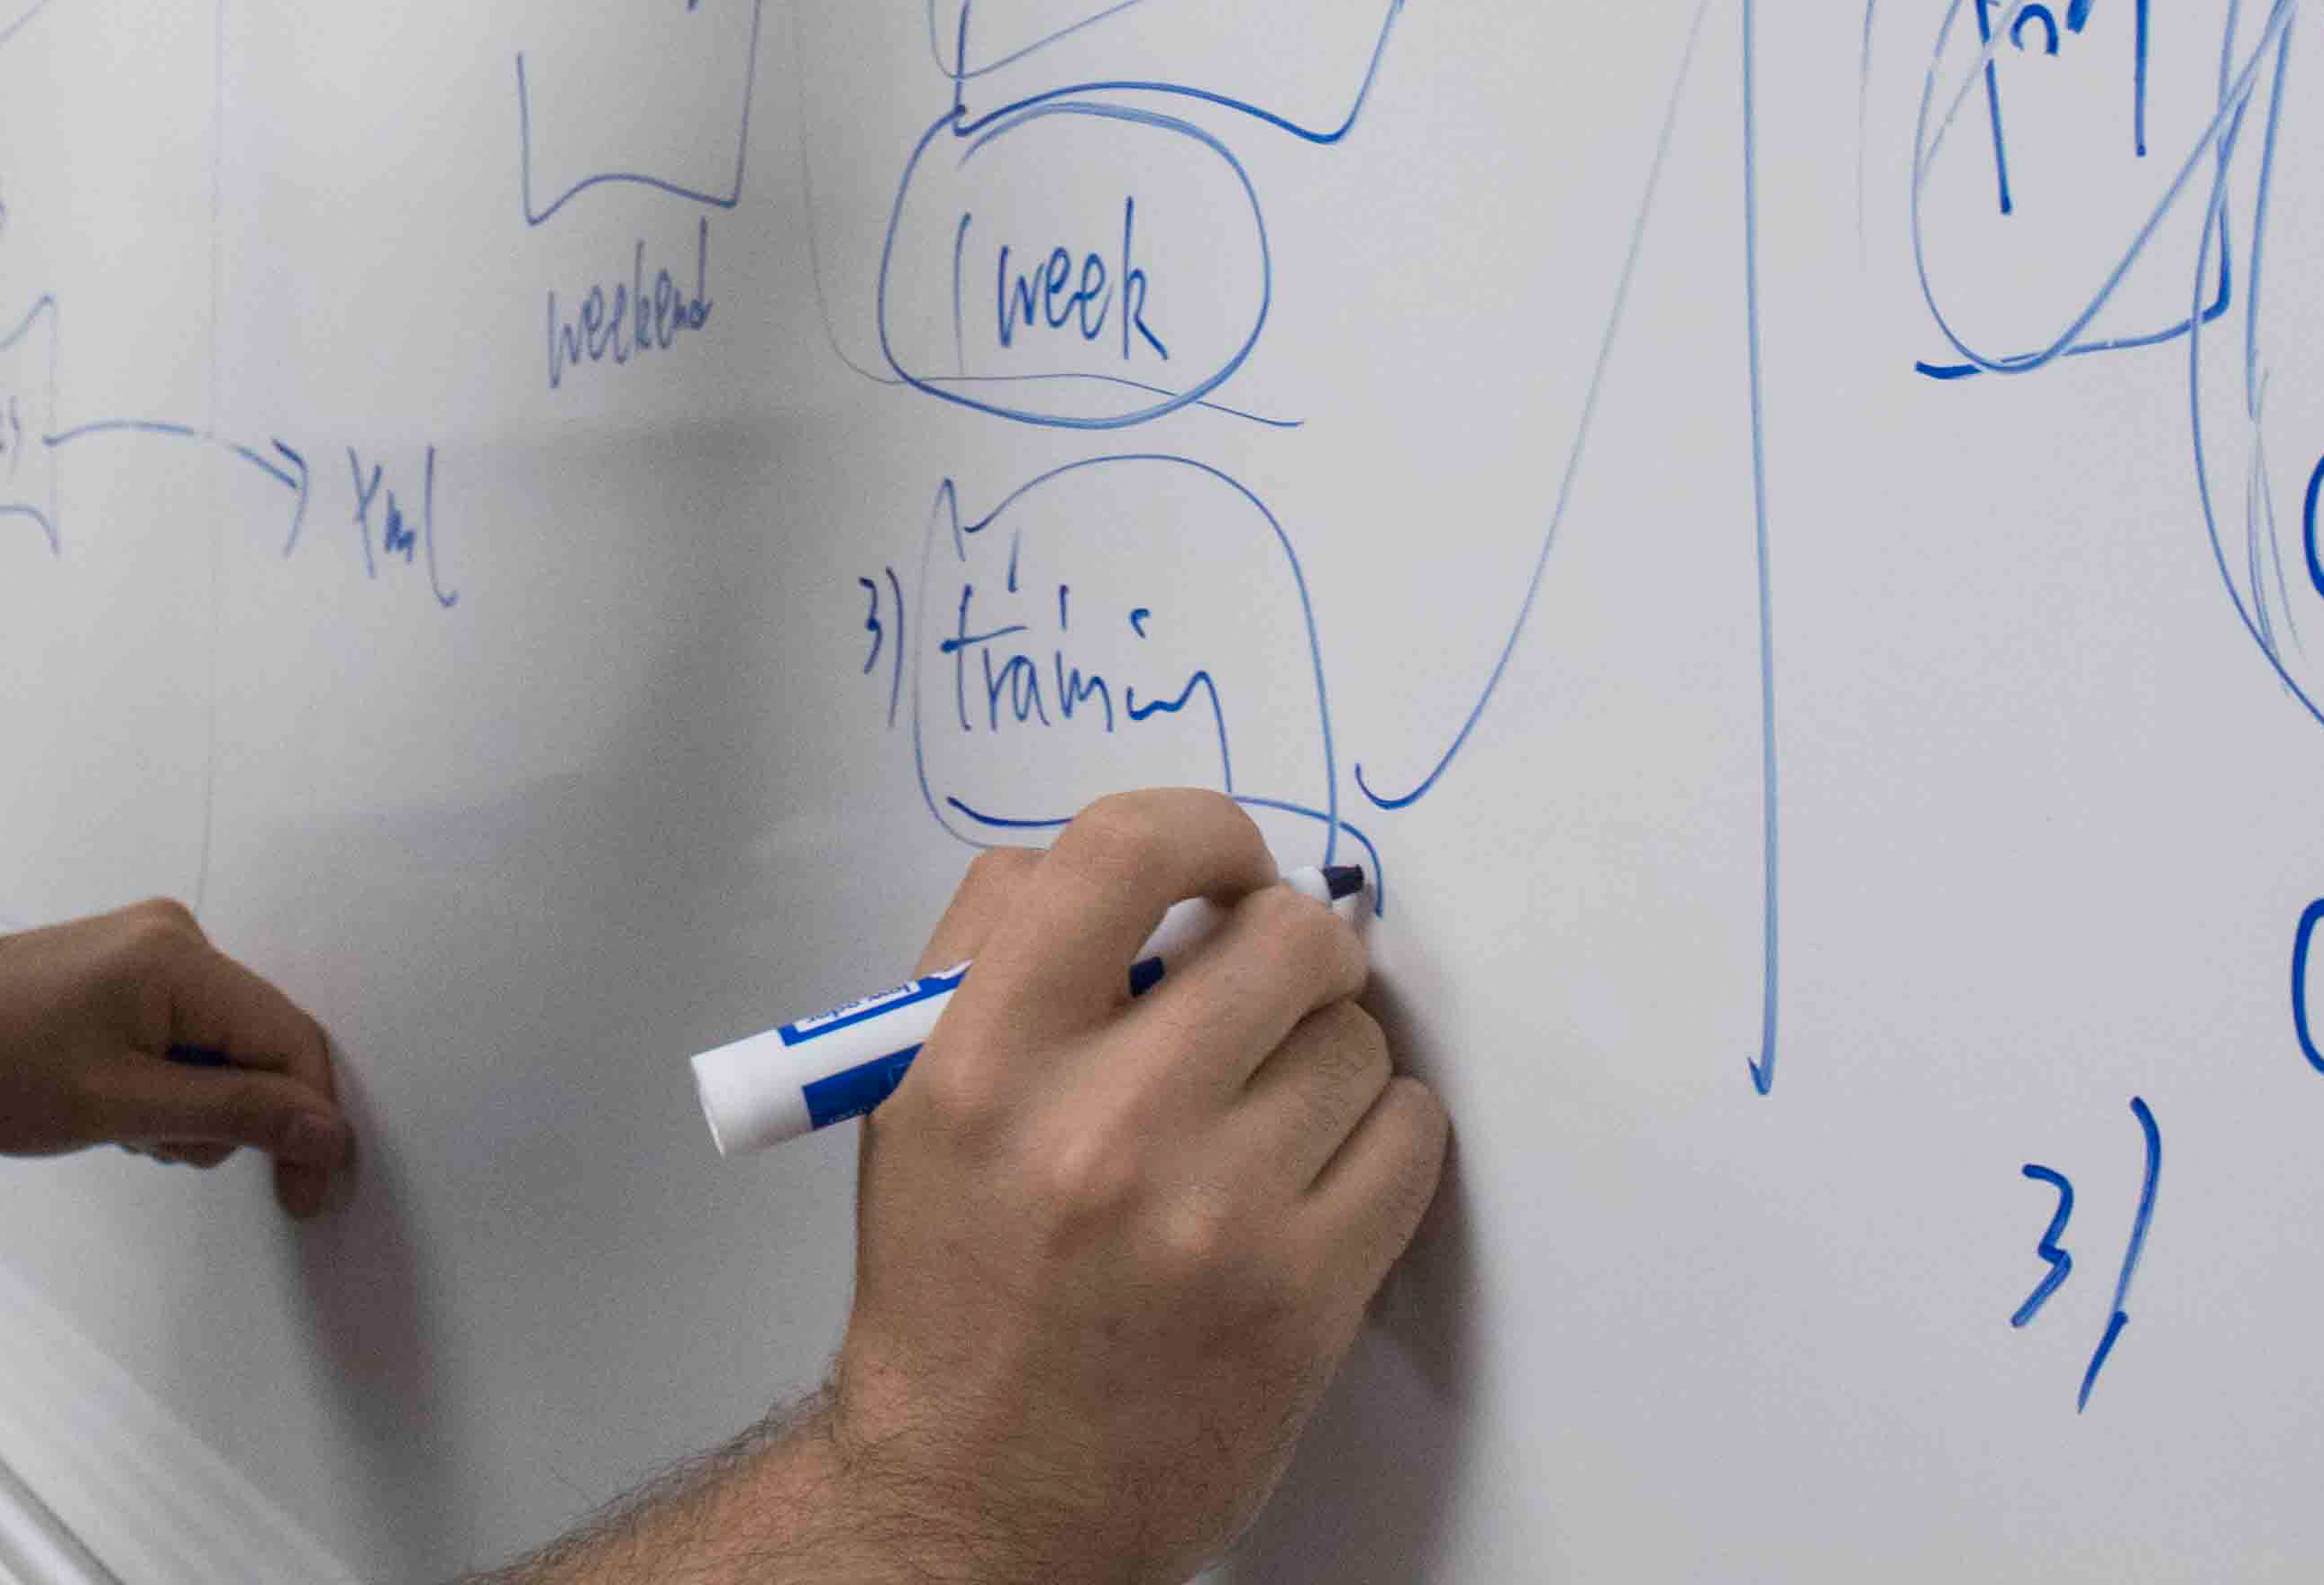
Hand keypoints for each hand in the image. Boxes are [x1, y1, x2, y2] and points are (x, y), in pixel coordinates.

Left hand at [0, 897, 356, 1219]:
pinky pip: (186, 1032)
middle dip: (232, 1114)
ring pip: (224, 1046)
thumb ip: (233, 1114)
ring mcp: (151, 947)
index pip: (292, 1041)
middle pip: (262, 1043)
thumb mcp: (120, 1106)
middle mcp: (178, 936)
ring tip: (120, 1126)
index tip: (303, 1199)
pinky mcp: (127, 966)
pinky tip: (113, 1102)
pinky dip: (167, 1081)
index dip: (311, 1124)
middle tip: (156, 1148)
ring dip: (193, 1104)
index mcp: (181, 959)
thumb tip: (329, 1133)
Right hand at [817, 791, 1446, 1584]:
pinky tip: (1319, 1167)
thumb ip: (994, 945)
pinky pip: (1410, 1138)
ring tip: (1269, 1110)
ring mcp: (1214, 1217)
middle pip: (1282, 936)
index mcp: (984, 1059)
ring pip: (1356, 1040)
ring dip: (1328, 1054)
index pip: (1121, 853)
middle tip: (1266, 989)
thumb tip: (1132, 861)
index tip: (1223, 866)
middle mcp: (1099, 1129)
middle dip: (1288, 949)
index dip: (1203, 832)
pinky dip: (1380, 1134)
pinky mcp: (1305, 1297)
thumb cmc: (953, 1283)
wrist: (979, 1491)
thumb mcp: (913, 1091)